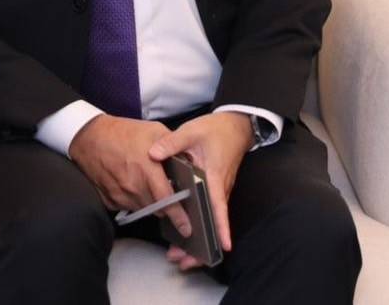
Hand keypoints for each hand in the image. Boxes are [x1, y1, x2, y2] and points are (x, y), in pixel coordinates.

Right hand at [68, 115, 190, 237]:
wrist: (90, 137)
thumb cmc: (122, 133)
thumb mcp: (154, 131)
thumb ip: (173, 147)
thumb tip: (189, 162)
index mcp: (147, 169)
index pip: (167, 200)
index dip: (179, 216)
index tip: (187, 228)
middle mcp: (133, 186)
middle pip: (157, 208)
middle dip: (166, 205)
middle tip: (168, 193)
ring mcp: (120, 195)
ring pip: (144, 209)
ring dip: (150, 202)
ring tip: (148, 184)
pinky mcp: (110, 200)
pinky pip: (129, 206)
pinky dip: (135, 200)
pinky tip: (133, 184)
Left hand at [148, 112, 254, 268]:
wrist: (235, 126)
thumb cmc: (215, 131)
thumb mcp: (191, 132)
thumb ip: (171, 143)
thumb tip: (152, 154)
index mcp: (214, 177)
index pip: (219, 206)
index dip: (221, 227)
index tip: (223, 247)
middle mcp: (220, 189)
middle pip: (215, 224)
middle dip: (202, 245)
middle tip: (183, 261)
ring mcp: (219, 192)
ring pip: (212, 222)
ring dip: (199, 241)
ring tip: (179, 256)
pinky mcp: (215, 191)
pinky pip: (210, 214)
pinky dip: (200, 228)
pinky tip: (184, 236)